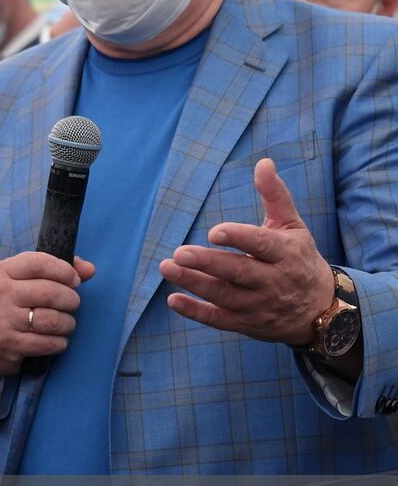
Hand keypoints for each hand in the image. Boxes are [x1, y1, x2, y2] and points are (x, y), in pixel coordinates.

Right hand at [0, 252, 94, 391]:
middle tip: (71, 305)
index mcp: (2, 271)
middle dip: (71, 300)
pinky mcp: (8, 343)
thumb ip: (61, 270)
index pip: (39, 263)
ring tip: (65, 323)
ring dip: (67, 324)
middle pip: (50, 292)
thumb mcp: (30, 281)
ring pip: (53, 320)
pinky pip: (49, 343)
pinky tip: (56, 340)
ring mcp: (2, 319)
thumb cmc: (17, 305)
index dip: (64, 271)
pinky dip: (60, 343)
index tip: (74, 281)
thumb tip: (90, 270)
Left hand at [160, 159, 331, 345]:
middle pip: (238, 272)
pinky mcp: (246, 323)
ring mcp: (258, 305)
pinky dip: (196, 312)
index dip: (239, 238)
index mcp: (285, 254)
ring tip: (166, 267)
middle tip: (178, 253)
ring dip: (193, 283)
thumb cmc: (298, 258)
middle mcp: (273, 281)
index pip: (261, 245)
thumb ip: (275, 195)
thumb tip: (263, 162)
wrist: (320, 310)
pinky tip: (173, 300)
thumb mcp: (293, 226)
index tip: (214, 231)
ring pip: (224, 295)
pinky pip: (218, 319)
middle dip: (207, 263)